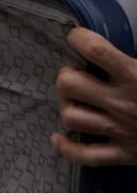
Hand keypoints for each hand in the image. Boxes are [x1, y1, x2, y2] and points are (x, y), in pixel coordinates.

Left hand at [52, 27, 136, 165]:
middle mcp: (122, 103)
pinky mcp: (124, 155)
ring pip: (71, 116)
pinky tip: (62, 137)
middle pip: (69, 83)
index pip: (94, 49)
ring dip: (68, 106)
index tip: (77, 37)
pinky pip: (84, 156)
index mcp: (136, 76)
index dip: (79, 38)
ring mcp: (120, 131)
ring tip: (77, 101)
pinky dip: (67, 148)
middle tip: (79, 75)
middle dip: (67, 76)